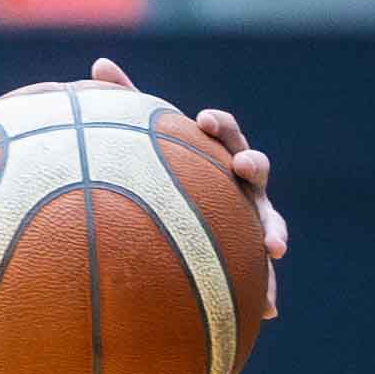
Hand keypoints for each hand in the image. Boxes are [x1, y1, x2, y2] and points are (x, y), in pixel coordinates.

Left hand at [90, 58, 286, 321]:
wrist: (181, 217)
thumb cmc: (164, 170)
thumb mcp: (146, 140)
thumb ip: (126, 100)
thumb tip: (100, 62)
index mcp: (216, 152)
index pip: (223, 131)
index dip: (217, 124)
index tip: (201, 120)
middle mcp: (241, 182)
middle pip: (255, 168)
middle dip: (252, 165)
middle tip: (243, 166)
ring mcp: (251, 217)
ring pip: (270, 221)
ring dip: (275, 230)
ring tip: (275, 248)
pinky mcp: (252, 255)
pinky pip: (263, 273)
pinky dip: (267, 290)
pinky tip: (269, 311)